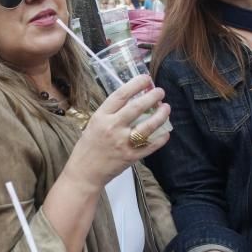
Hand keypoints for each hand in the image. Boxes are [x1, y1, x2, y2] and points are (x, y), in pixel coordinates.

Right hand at [66, 74, 170, 189]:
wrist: (84, 173)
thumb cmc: (88, 147)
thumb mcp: (95, 124)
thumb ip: (111, 113)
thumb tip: (133, 99)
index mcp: (101, 117)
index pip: (121, 95)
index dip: (136, 84)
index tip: (146, 78)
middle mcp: (113, 128)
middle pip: (137, 107)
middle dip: (152, 96)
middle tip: (160, 92)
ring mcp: (123, 143)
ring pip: (147, 126)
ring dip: (160, 115)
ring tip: (166, 108)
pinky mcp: (131, 157)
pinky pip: (151, 146)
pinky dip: (160, 138)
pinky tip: (166, 132)